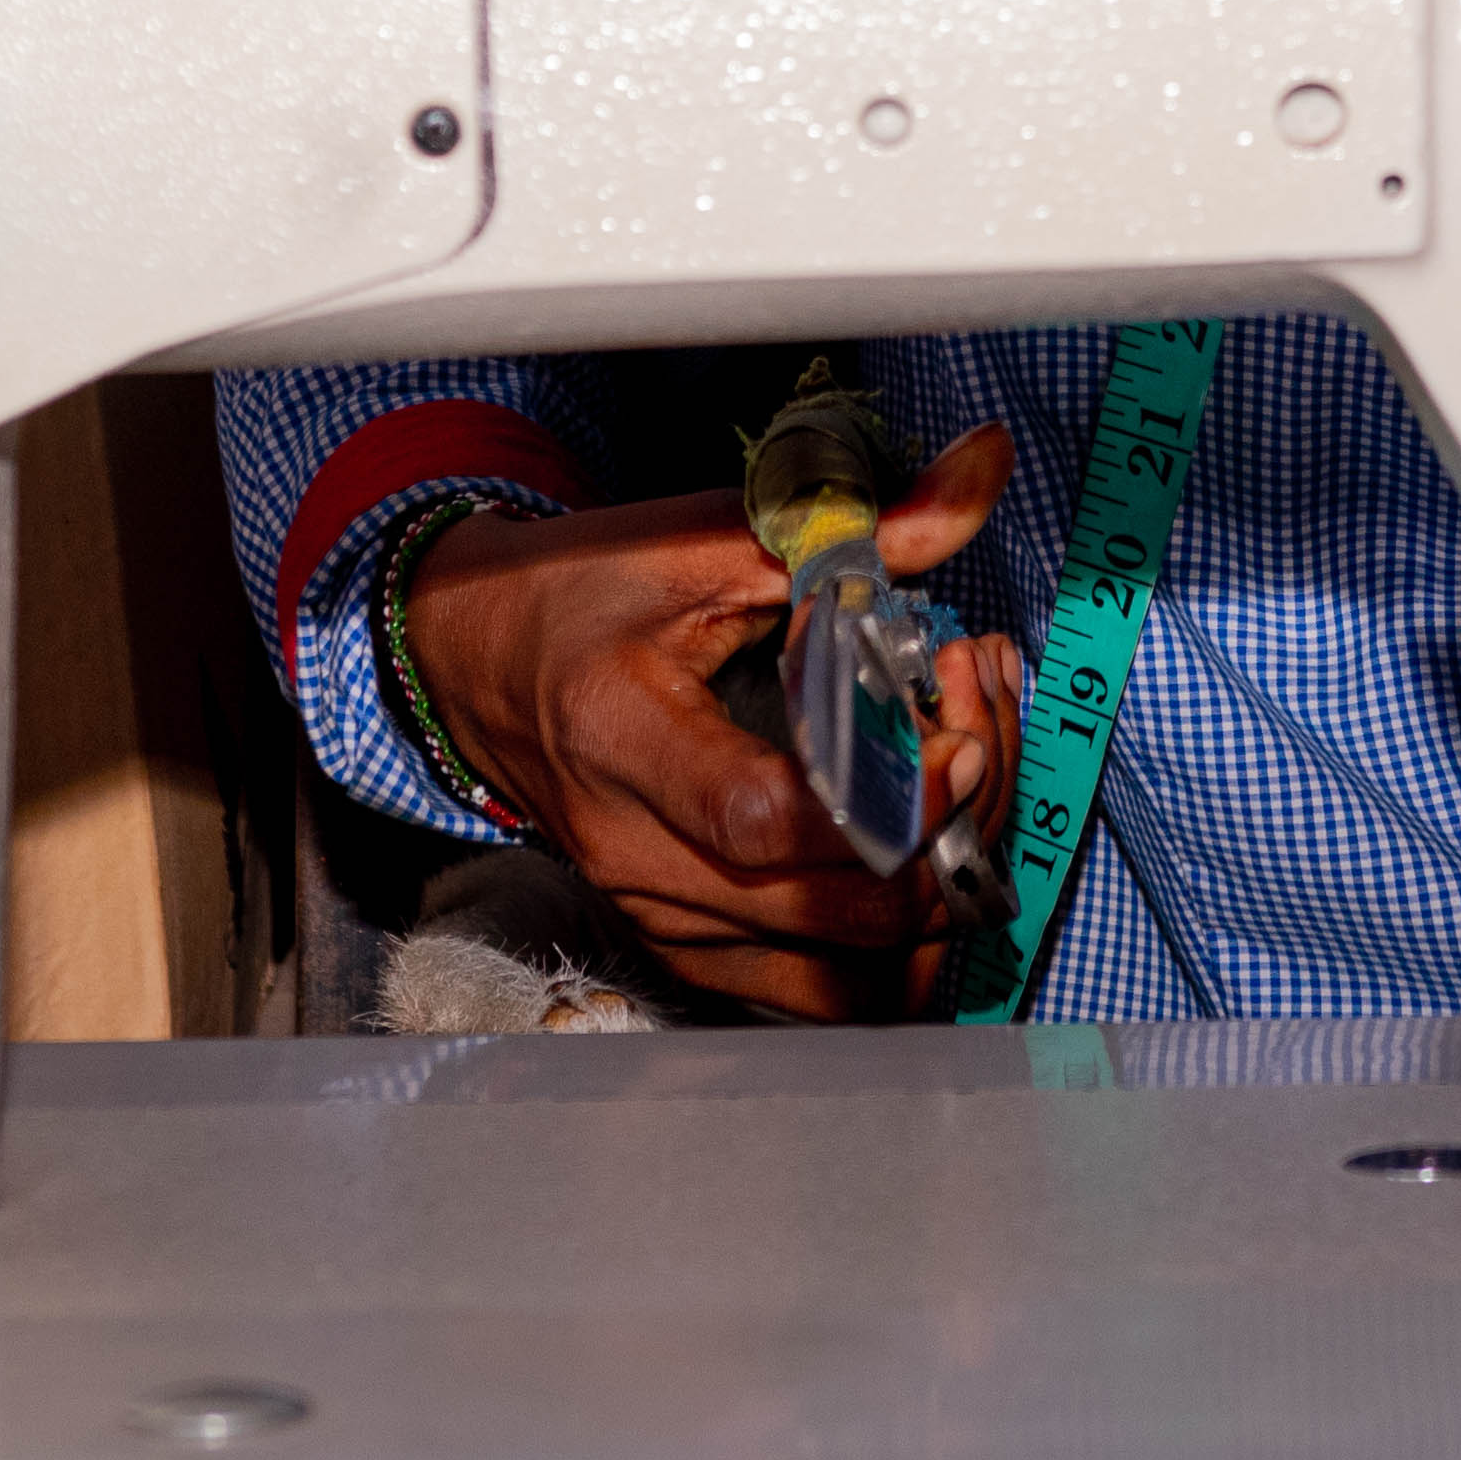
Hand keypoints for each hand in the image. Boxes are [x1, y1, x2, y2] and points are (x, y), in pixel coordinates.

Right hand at [404, 428, 1016, 1021]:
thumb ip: (857, 525)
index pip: (759, 819)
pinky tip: (923, 844)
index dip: (880, 799)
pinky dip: (898, 937)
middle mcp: (637, 856)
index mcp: (623, 740)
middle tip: (973, 729)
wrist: (476, 666)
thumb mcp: (703, 539)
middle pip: (827, 914)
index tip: (954, 737)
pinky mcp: (689, 950)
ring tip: (960, 784)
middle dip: (942, 833)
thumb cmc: (581, 596)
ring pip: (844, 972)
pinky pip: (824, 991)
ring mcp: (664, 920)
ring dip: (935, 892)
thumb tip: (984, 468)